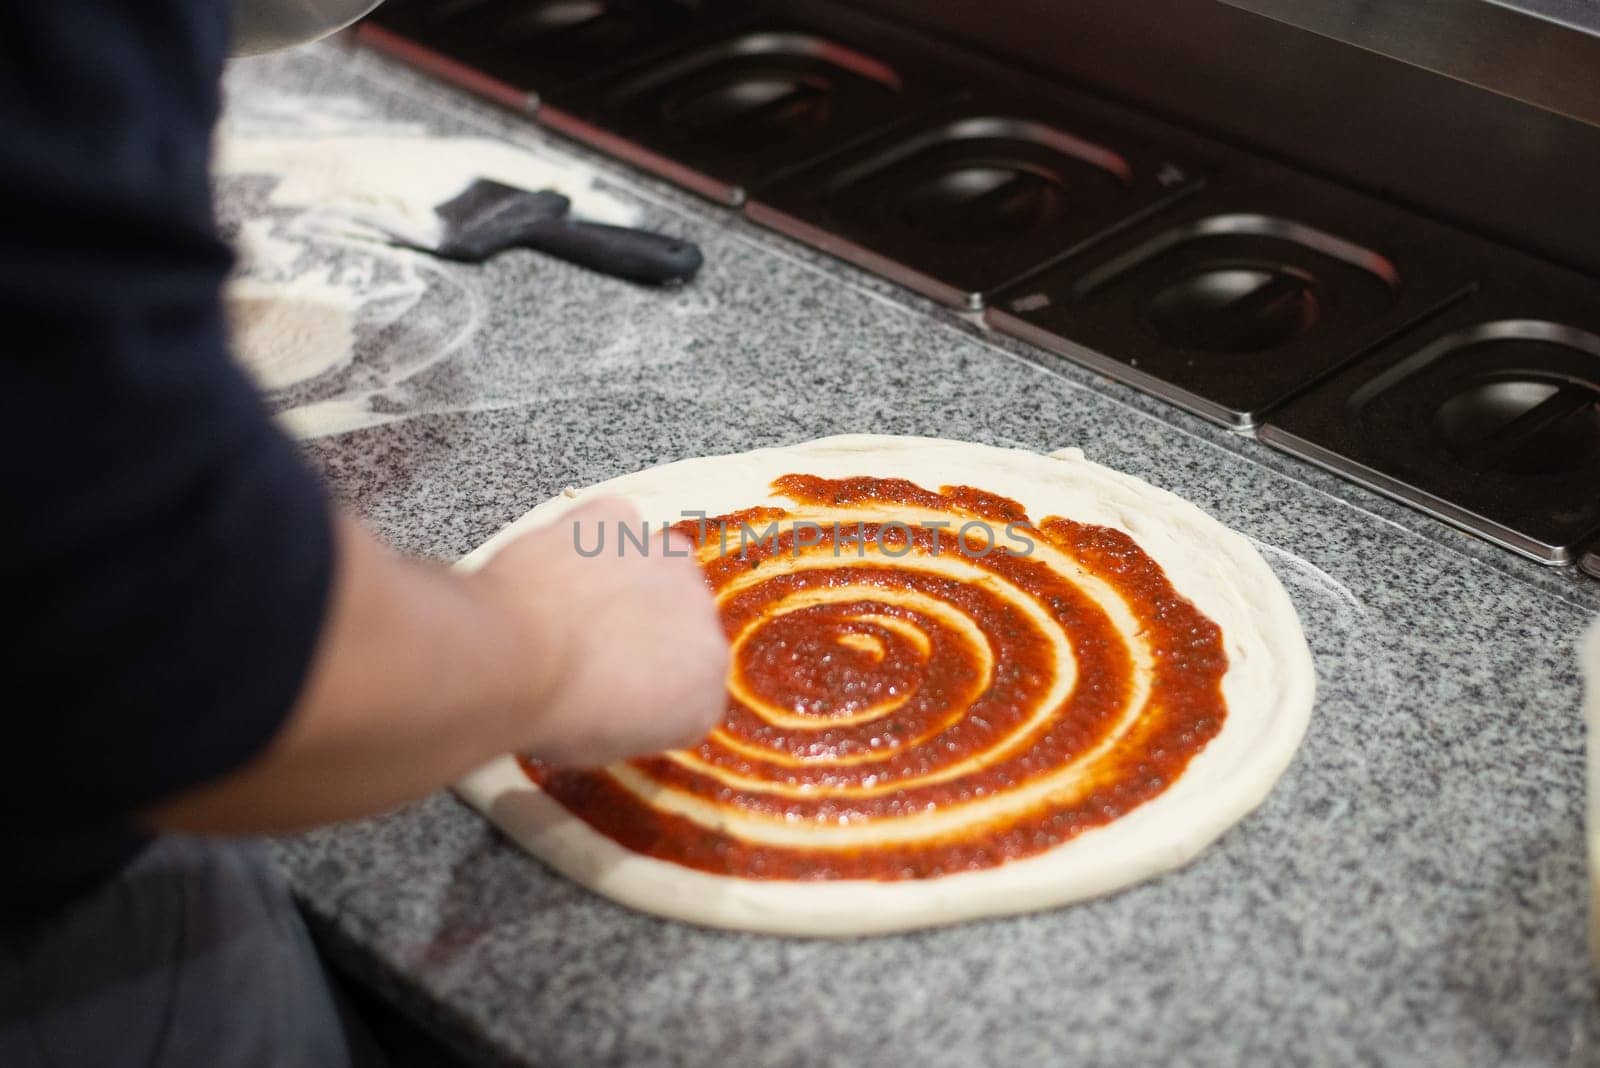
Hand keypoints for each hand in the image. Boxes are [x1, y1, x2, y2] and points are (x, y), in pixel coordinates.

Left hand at [475, 495, 729, 765]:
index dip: (651, 685)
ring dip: (624, 579)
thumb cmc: (555, 713)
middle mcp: (702, 615)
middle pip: (677, 617)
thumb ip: (637, 710)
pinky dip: (589, 538)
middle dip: (643, 627)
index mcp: (706, 681)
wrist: (511, 657)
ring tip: (569, 605)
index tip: (616, 692)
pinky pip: (611, 525)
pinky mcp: (620, 521)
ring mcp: (665, 558)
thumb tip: (618, 693)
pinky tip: (556, 566)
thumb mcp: (607, 744)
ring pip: (652, 564)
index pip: (691, 683)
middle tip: (589, 649)